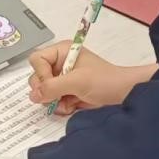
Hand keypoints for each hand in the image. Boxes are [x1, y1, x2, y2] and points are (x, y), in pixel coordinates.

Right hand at [27, 42, 156, 115]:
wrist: (125, 95)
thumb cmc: (106, 81)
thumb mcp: (78, 81)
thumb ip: (53, 86)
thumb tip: (33, 95)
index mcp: (62, 52)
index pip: (37, 60)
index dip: (41, 74)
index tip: (52, 84)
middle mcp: (59, 64)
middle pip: (36, 77)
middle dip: (47, 90)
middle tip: (60, 95)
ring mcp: (63, 80)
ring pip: (43, 92)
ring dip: (54, 100)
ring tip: (70, 101)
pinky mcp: (67, 93)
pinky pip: (52, 101)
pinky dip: (60, 106)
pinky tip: (73, 105)